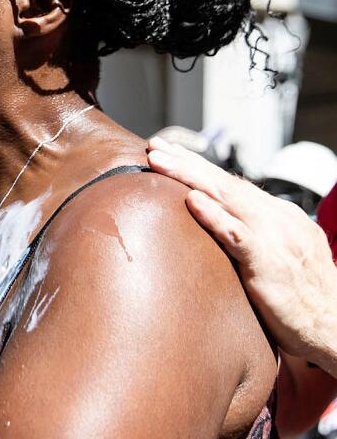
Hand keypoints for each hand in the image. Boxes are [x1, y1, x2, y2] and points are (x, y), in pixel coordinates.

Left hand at [148, 135, 336, 371]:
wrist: (334, 327)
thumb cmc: (301, 299)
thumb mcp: (279, 255)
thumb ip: (252, 235)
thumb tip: (214, 222)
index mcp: (280, 215)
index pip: (233, 183)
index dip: (199, 167)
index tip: (168, 152)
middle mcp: (278, 218)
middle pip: (225, 183)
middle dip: (187, 162)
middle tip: (154, 146)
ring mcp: (275, 237)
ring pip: (226, 197)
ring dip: (189, 176)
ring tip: (158, 161)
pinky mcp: (270, 262)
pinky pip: (237, 234)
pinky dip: (214, 216)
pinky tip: (192, 201)